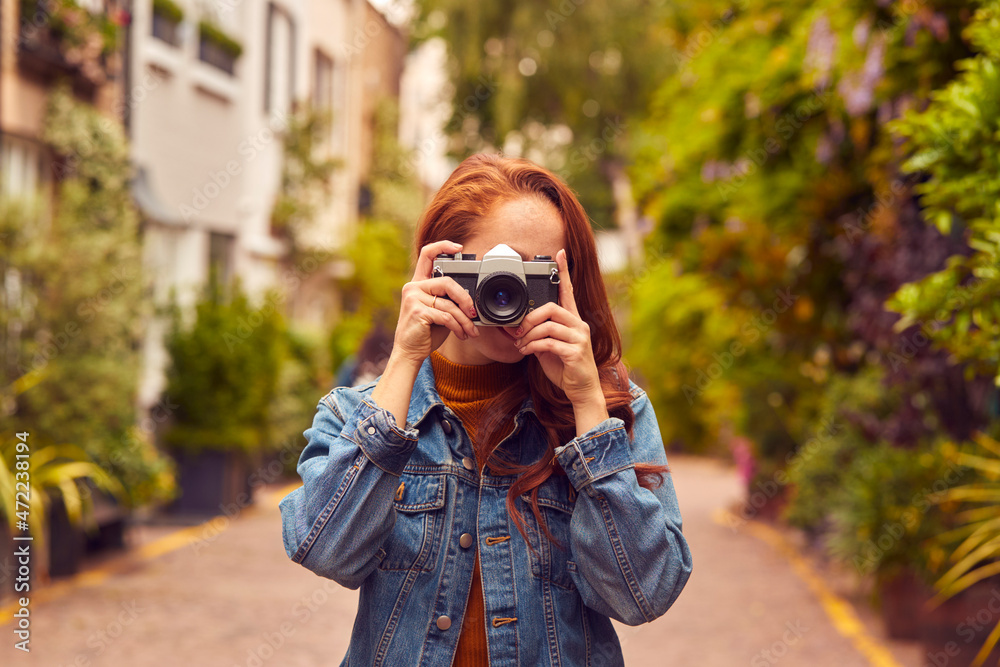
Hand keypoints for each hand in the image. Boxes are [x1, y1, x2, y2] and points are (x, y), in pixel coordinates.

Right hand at [391, 240, 479, 365]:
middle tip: (473, 312)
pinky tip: (461, 334)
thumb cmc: (425, 332)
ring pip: (449, 304)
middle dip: (465, 299)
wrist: (409, 352)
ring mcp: (413, 298)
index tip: (459, 248)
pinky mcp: (417, 311)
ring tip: (470, 330)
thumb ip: (448, 299)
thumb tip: (471, 298)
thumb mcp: (438, 311)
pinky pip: (446, 316)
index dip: (443, 246)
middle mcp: (413, 287)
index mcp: (418, 283)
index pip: (427, 254)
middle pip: (447, 282)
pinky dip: (458, 327)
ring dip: (464, 320)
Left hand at [512, 249, 603, 406]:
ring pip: (548, 325)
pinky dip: (533, 346)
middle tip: (519, 330)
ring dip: (529, 335)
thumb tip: (518, 328)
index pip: (568, 291)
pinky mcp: (576, 352)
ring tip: (521, 345)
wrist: (581, 390)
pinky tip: (527, 351)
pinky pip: (549, 342)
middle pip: (552, 307)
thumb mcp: (548, 348)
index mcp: (573, 320)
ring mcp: (579, 338)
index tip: (559, 254)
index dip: (563, 272)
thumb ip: (538, 335)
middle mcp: (579, 325)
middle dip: (530, 318)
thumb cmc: (565, 368)